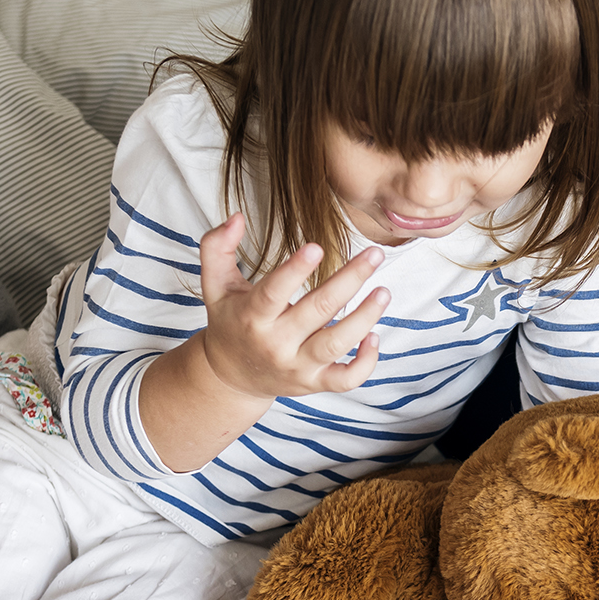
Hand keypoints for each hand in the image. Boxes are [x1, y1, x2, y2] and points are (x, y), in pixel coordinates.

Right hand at [195, 215, 389, 400]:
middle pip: (317, 312)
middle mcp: (275, 343)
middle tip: (374, 254)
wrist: (231, 377)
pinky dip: (366, 363)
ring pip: (336, 344)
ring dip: (364, 318)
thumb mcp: (215, 285)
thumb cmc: (230, 322)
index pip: (273, 292)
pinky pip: (346, 379)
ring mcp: (297, 366)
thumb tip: (236, 217)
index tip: (317, 246)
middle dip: (349, 280)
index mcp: (251, 316)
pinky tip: (374, 335)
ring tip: (384, 291)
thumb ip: (217, 246)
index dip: (295, 271)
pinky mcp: (314, 382)